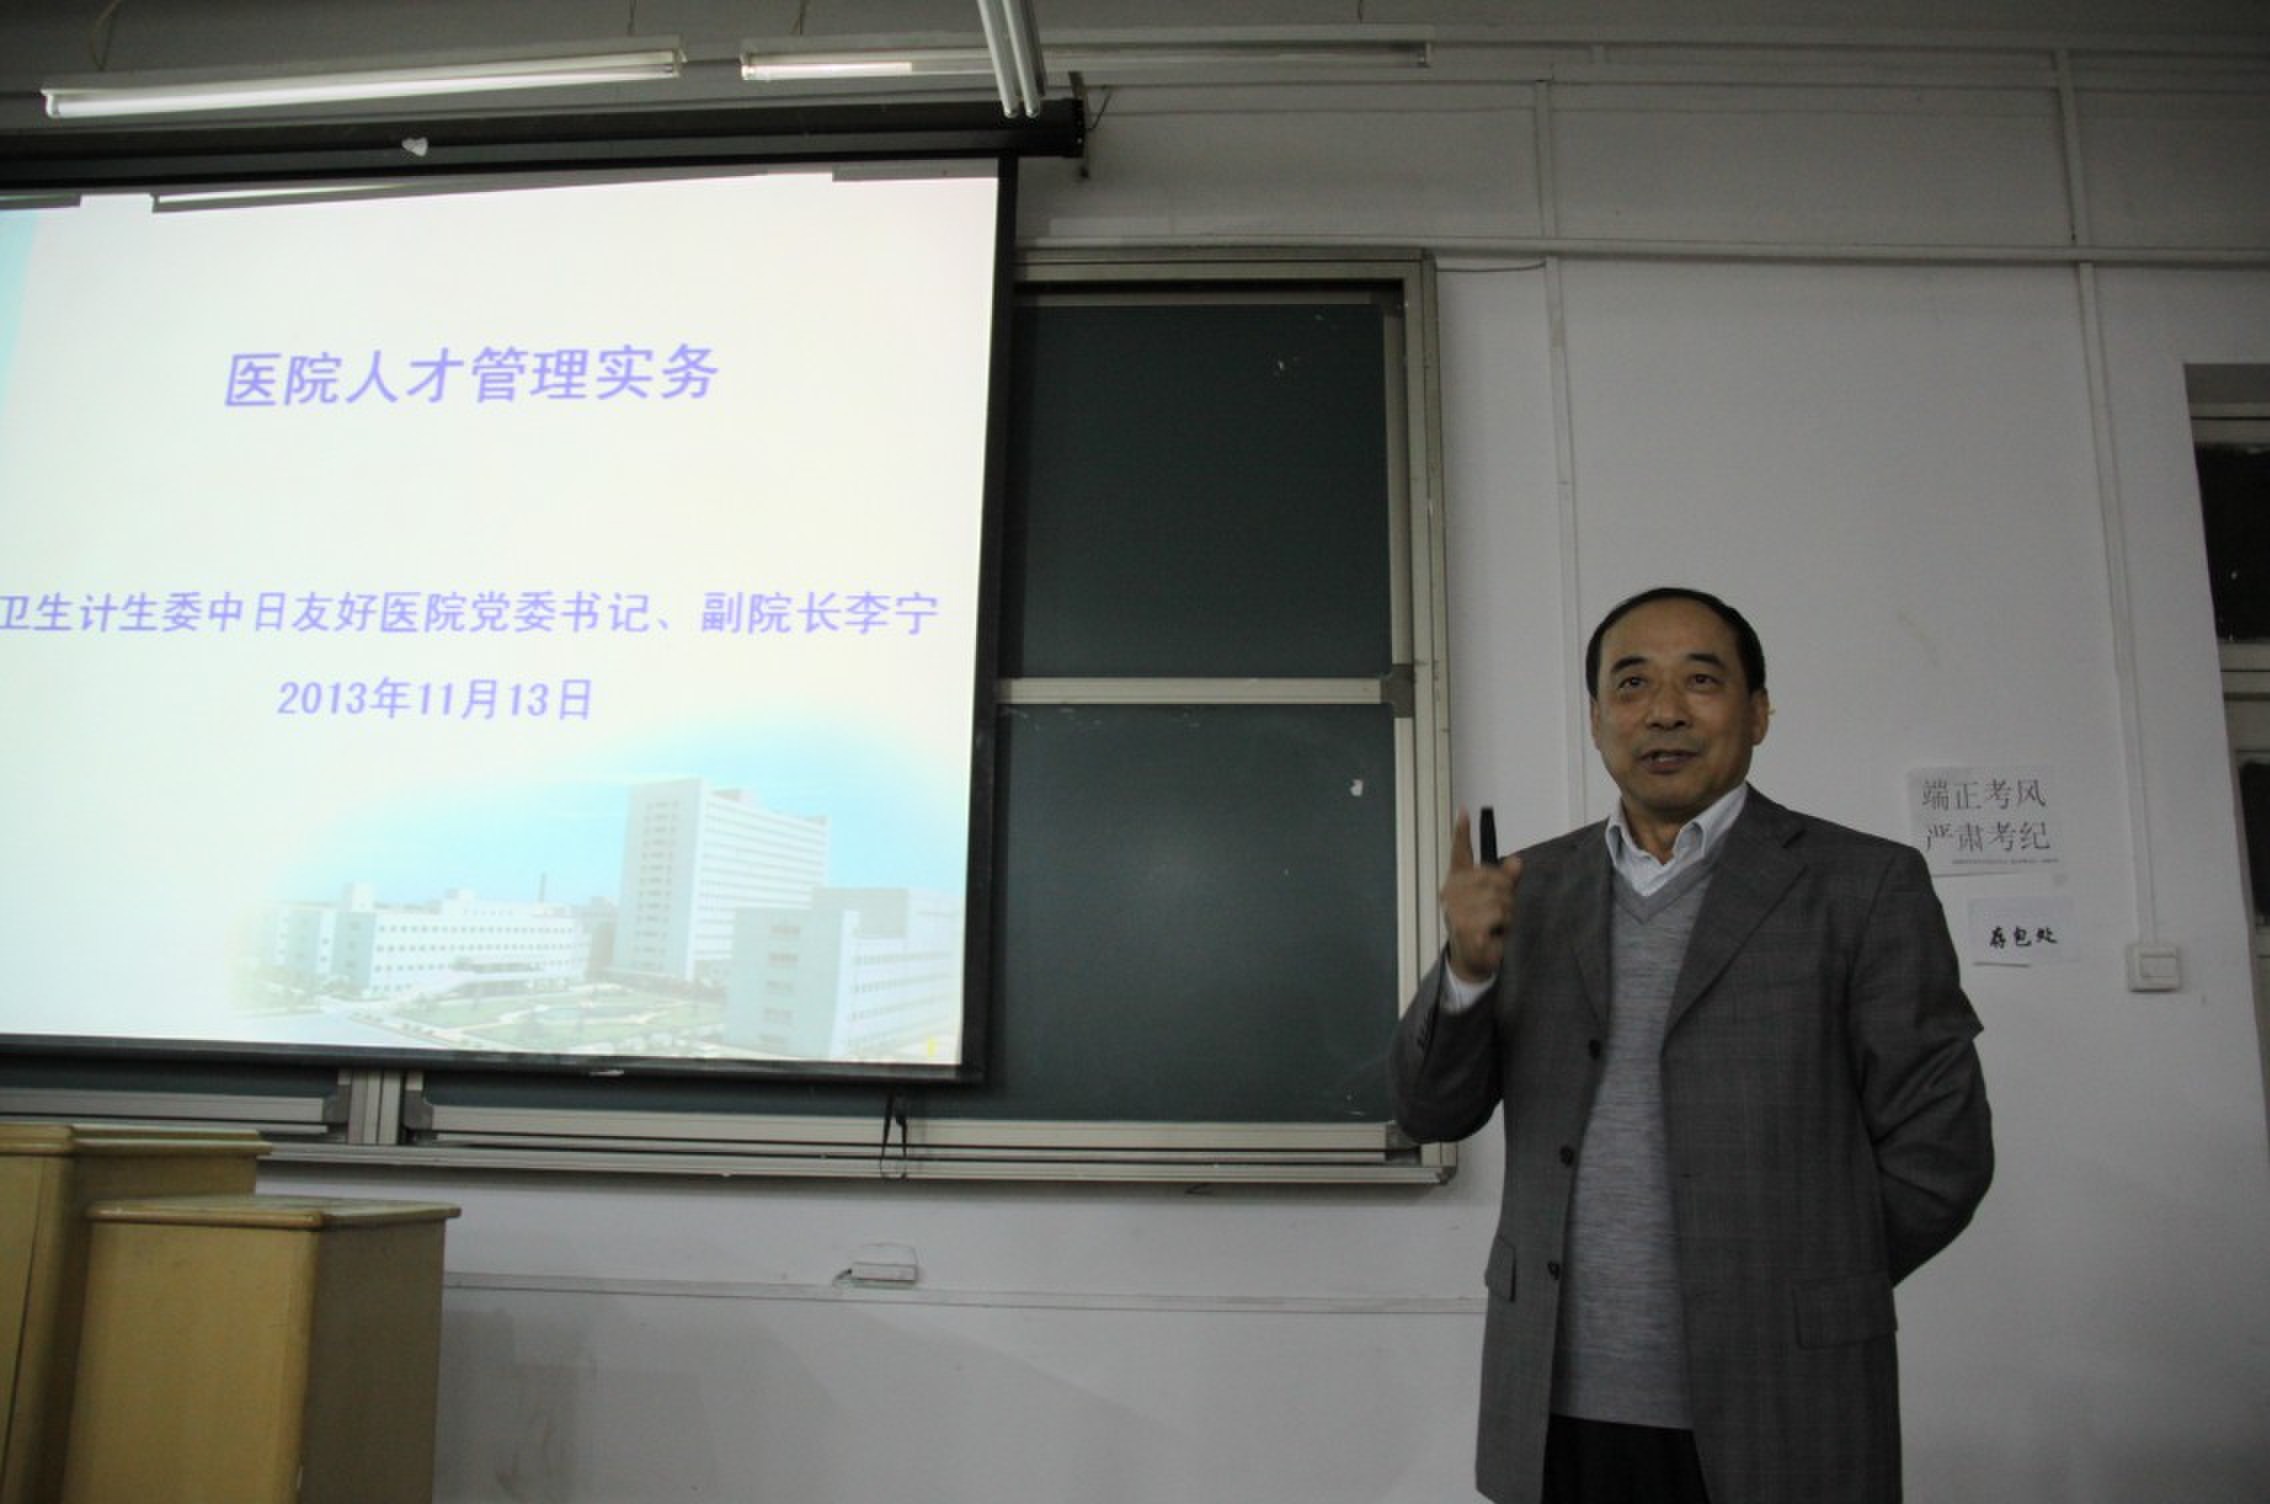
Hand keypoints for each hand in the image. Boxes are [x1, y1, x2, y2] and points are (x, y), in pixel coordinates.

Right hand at [1442, 809, 1521, 983]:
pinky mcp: (1465, 927)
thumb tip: (1516, 861)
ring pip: (1500, 899)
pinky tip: (1493, 935)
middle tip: (1501, 914)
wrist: (1472, 959)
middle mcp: (1451, 891)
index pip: (1459, 853)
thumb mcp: (1496, 901)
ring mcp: (1456, 909)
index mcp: (1457, 881)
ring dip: (1508, 915)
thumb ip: (1506, 880)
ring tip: (1497, 926)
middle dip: (1507, 896)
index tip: (1464, 810)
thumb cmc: (1483, 927)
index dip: (1461, 832)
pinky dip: (1504, 927)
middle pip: (1495, 879)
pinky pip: (1499, 916)